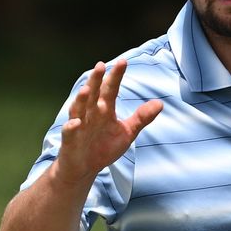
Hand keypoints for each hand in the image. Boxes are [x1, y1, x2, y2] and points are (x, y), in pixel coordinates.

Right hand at [55, 59, 163, 183]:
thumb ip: (141, 117)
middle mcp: (91, 113)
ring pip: (79, 109)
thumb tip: (160, 103)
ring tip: (86, 89)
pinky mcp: (71, 140)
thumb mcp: (127, 132)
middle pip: (93, 93)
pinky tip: (76, 123)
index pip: (111, 89)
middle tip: (100, 65)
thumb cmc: (104, 147)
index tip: (123, 62)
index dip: (116, 76)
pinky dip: (72, 127)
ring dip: (81, 99)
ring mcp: (80, 125)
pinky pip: (69, 132)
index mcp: (105, 109)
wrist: (85, 168)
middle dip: (96, 80)